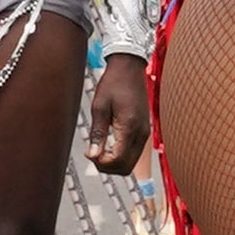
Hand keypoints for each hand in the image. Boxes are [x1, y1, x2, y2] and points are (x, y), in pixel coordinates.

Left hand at [83, 54, 152, 174]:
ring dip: (114, 163)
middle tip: (93, 155)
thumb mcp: (99, 107)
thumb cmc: (113, 84)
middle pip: (126, 167)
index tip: (89, 153)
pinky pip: (134, 153)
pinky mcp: (144, 131)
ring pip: (131, 163)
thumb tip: (92, 155)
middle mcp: (141, 133)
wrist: (129, 68)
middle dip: (107, 167)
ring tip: (99, 150)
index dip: (101, 163)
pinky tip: (109, 145)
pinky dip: (121, 155)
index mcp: (129, 127)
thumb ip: (97, 133)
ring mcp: (145, 133)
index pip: (118, 160)